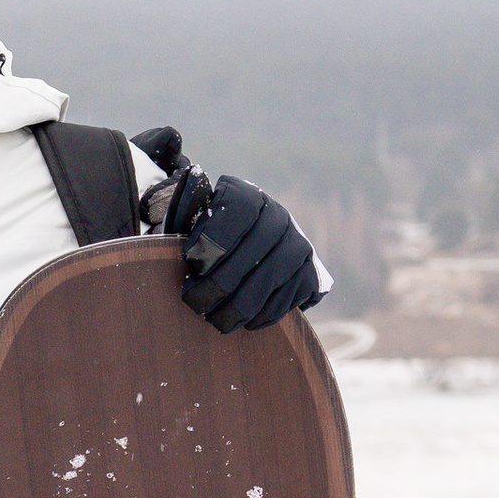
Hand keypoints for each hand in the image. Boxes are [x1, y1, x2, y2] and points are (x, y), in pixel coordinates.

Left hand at [171, 174, 327, 332]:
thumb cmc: (213, 239)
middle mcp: (278, 216)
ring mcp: (298, 245)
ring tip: (214, 318)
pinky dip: (260, 317)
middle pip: (249, 254)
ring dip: (235, 308)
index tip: (189, 260)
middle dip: (216, 285)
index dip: (210, 239)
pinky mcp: (309, 274)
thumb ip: (189, 205)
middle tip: (194, 302)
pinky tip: (242, 321)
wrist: (253, 255)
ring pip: (266, 282)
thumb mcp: (195, 220)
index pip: (235, 211)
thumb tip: (193, 176)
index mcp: (248, 196)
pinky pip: (285, 301)